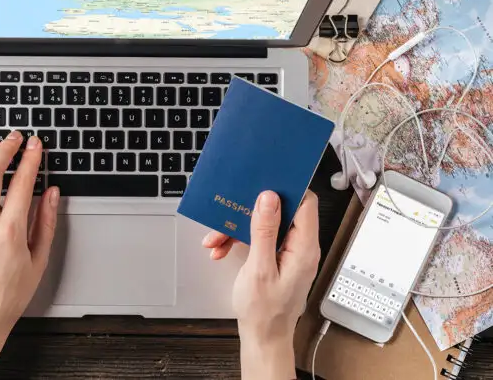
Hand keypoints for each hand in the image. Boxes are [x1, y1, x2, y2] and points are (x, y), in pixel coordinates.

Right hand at [205, 190, 319, 378]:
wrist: (262, 338)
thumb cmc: (264, 312)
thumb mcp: (259, 269)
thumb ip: (265, 231)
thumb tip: (269, 198)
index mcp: (303, 247)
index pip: (305, 203)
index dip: (286, 189)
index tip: (263, 182)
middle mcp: (300, 246)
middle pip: (280, 211)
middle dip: (250, 211)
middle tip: (230, 211)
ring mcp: (288, 252)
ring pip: (264, 224)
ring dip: (238, 228)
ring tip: (216, 239)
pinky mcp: (276, 257)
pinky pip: (258, 238)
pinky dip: (238, 240)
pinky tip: (220, 249)